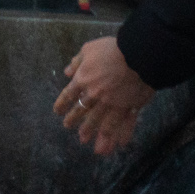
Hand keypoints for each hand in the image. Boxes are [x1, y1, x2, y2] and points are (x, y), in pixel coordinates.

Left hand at [54, 36, 155, 156]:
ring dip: (91, 131)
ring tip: (84, 140)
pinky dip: (117, 134)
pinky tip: (115, 144)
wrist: (137, 55)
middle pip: (81, 110)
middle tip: (68, 126)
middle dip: (73, 119)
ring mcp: (111, 103)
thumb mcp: (89, 49)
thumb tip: (66, 72)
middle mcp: (94, 94)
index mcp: (83, 79)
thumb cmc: (112, 49)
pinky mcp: (127, 107)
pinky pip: (120, 124)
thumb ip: (77, 62)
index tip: (57, 111)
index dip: (62, 103)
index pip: (69, 94)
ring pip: (98, 121)